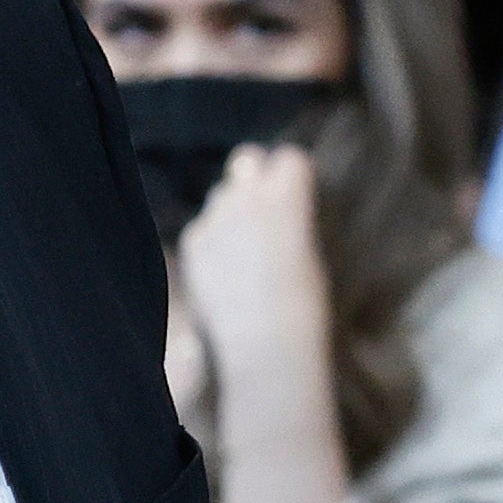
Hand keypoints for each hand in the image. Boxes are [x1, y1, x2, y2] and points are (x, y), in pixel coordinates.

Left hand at [172, 141, 331, 389]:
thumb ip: (291, 217)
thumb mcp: (310, 251)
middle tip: (263, 210)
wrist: (265, 344)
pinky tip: (225, 274)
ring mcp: (215, 218)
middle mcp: (248, 198)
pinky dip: (212, 242)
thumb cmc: (303, 306)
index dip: (291, 177)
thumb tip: (280, 206)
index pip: (289, 157)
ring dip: (232, 212)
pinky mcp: (192, 242)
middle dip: (254, 176)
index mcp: (288, 199)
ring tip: (245, 255)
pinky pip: (203, 227)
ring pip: (222, 194)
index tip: (295, 196)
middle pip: (247, 160)